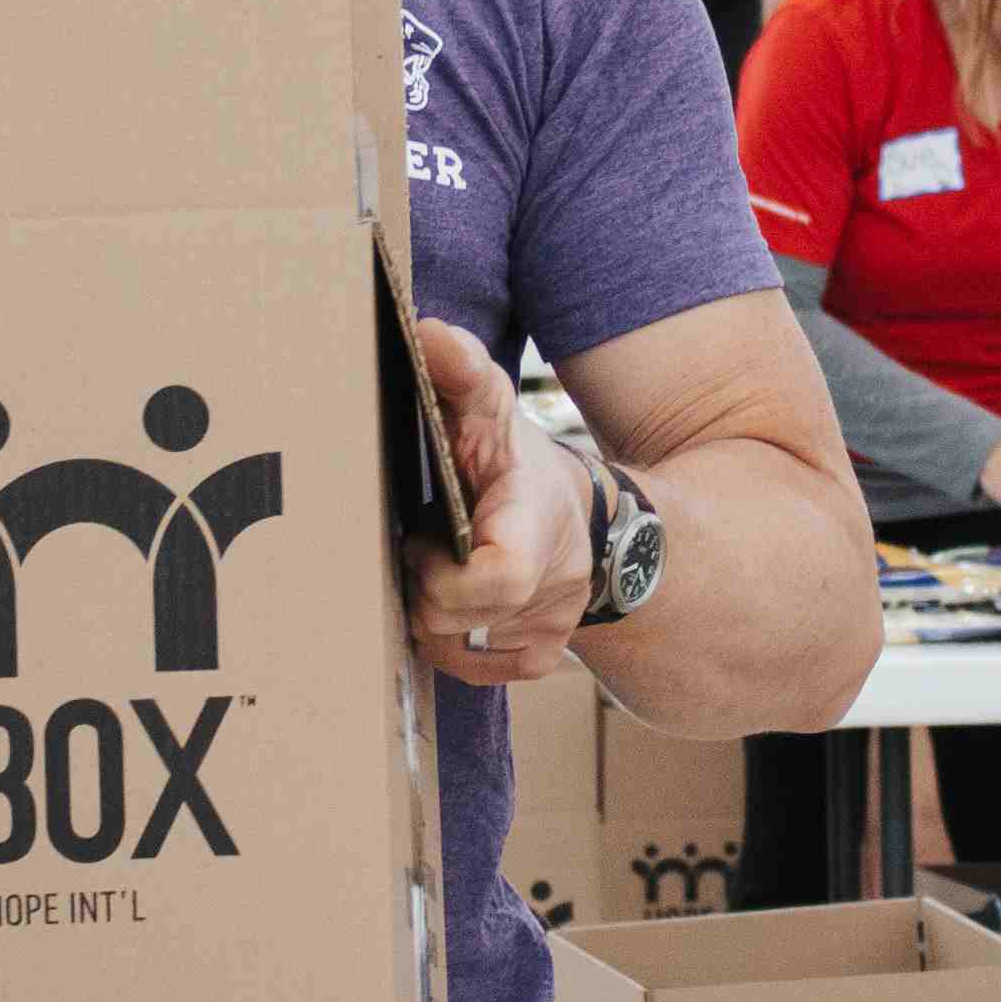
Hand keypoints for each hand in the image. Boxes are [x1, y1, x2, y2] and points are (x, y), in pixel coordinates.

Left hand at [398, 313, 585, 688]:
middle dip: (418, 581)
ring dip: (427, 608)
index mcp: (538, 528)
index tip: (425, 536)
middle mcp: (552, 590)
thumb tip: (428, 333)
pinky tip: (455, 598)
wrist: (582, 517)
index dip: (443, 571)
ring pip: (447, 647)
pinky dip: (447, 635)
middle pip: (449, 617)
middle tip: (422, 542)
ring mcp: (546, 632)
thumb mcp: (493, 409)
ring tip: (440, 565)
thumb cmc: (521, 464)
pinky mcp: (535, 661)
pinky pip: (463, 668)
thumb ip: (463, 372)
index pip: (496, 578)